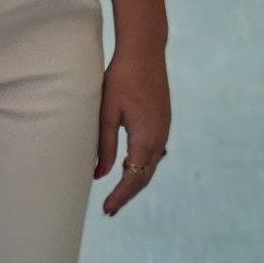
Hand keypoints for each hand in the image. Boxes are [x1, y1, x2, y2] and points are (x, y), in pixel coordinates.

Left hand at [95, 47, 169, 215]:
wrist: (145, 52)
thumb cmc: (121, 78)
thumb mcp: (107, 111)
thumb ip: (104, 144)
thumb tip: (99, 173)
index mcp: (146, 139)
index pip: (133, 179)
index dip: (119, 196)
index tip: (107, 210)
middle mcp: (159, 139)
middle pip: (144, 177)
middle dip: (127, 194)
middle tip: (109, 209)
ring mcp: (164, 130)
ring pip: (150, 166)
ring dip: (135, 180)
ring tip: (116, 192)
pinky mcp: (163, 122)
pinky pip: (153, 153)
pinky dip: (141, 165)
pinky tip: (128, 165)